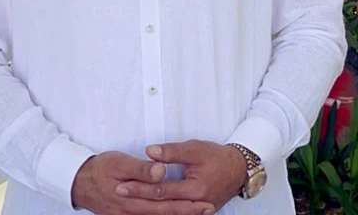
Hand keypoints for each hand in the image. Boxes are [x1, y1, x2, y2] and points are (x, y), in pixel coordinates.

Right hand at [71, 151, 213, 214]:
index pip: (165, 202)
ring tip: (197, 212)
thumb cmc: (99, 169)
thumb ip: (141, 169)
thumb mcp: (119, 163)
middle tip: (208, 208)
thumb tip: (161, 171)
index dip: (186, 203)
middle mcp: (131, 212)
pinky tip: (172, 214)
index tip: (203, 201)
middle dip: (188, 212)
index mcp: (132, 199)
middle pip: (164, 214)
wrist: (78, 182)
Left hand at [115, 141, 246, 211]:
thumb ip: (172, 152)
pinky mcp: (196, 211)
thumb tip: (149, 151)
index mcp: (195, 189)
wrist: (239, 169)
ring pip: (168, 212)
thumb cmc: (218, 157)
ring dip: (147, 207)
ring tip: (128, 202)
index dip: (140, 186)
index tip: (122, 184)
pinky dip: (161, 211)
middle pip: (161, 204)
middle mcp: (195, 203)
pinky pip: (176, 212)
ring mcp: (196, 210)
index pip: (161, 190)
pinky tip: (147, 208)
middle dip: (138, 198)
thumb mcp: (195, 149)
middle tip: (119, 192)